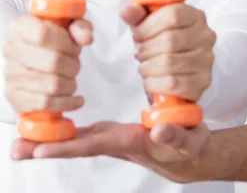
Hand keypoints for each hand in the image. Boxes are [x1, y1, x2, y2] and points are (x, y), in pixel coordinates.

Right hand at [3, 15, 92, 114]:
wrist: (37, 58)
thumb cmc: (54, 39)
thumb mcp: (70, 25)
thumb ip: (80, 26)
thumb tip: (86, 38)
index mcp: (22, 26)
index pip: (43, 34)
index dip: (66, 43)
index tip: (74, 47)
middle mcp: (12, 50)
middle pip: (53, 62)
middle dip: (73, 65)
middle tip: (75, 65)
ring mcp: (11, 75)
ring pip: (52, 85)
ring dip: (70, 84)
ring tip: (71, 79)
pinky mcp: (15, 96)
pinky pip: (45, 103)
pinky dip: (66, 103)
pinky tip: (75, 99)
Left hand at [11, 120, 209, 182]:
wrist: (190, 156)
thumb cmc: (191, 146)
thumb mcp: (190, 140)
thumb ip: (177, 135)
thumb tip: (158, 130)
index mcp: (130, 142)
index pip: (94, 145)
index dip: (66, 147)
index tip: (40, 150)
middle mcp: (115, 142)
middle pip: (76, 146)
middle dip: (45, 148)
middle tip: (14, 150)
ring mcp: (113, 138)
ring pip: (76, 141)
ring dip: (48, 142)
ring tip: (20, 143)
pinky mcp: (114, 133)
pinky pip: (84, 134)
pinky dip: (64, 133)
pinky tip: (49, 128)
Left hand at [121, 3, 215, 100]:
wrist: (175, 69)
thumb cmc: (162, 42)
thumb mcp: (149, 24)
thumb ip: (138, 15)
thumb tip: (127, 11)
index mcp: (195, 15)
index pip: (173, 15)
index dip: (149, 26)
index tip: (137, 34)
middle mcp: (206, 36)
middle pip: (169, 40)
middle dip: (146, 49)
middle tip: (140, 53)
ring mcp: (206, 59)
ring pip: (169, 63)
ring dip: (148, 67)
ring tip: (144, 66)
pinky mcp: (203, 81)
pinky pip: (173, 83)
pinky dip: (155, 83)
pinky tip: (151, 80)